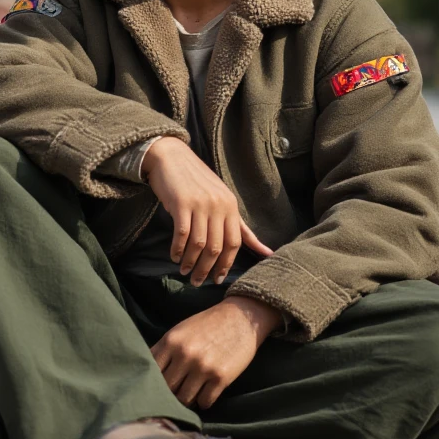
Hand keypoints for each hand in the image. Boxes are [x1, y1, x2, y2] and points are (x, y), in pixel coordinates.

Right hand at [141, 137, 272, 284]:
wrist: (171, 157)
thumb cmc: (197, 181)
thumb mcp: (223, 200)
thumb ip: (241, 228)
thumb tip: (267, 252)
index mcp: (231, 206)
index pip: (234, 243)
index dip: (226, 264)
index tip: (217, 279)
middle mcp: (218, 205)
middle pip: (216, 247)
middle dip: (207, 269)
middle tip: (197, 282)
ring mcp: (200, 204)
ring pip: (199, 244)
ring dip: (191, 262)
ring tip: (184, 271)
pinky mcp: (181, 203)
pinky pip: (182, 234)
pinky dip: (178, 249)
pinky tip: (174, 256)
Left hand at [151, 296, 282, 408]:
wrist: (241, 317)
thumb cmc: (208, 324)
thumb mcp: (181, 330)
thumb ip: (165, 349)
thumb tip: (148, 373)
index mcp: (171, 341)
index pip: (151, 371)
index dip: (152, 381)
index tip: (156, 385)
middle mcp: (185, 355)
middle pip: (167, 389)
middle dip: (170, 392)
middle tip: (176, 392)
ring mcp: (203, 367)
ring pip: (184, 399)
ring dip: (187, 399)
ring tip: (191, 393)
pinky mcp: (220, 378)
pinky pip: (205, 402)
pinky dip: (204, 401)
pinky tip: (206, 393)